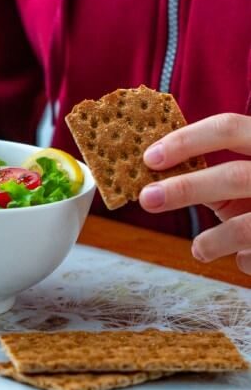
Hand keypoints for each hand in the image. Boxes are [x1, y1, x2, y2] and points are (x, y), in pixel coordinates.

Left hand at [139, 113, 250, 274]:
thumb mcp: (243, 173)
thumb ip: (210, 170)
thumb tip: (153, 171)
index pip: (228, 128)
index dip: (186, 141)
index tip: (150, 158)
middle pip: (233, 176)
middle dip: (184, 189)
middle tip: (148, 198)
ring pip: (246, 227)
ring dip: (213, 241)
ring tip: (199, 250)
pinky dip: (247, 262)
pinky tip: (244, 261)